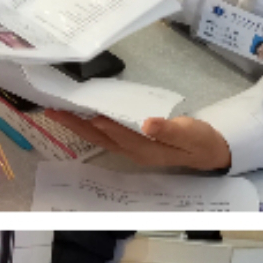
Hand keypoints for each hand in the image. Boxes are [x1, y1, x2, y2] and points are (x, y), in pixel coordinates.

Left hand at [49, 113, 233, 172]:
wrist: (207, 151)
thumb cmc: (199, 140)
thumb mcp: (190, 133)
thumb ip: (169, 130)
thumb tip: (148, 124)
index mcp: (147, 149)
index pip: (122, 136)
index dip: (107, 126)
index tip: (91, 114)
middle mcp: (133, 151)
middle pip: (100, 138)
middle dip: (76, 125)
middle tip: (54, 111)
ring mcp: (130, 149)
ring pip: (98, 137)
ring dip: (77, 125)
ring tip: (58, 112)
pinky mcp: (130, 143)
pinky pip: (104, 135)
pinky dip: (88, 126)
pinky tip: (79, 116)